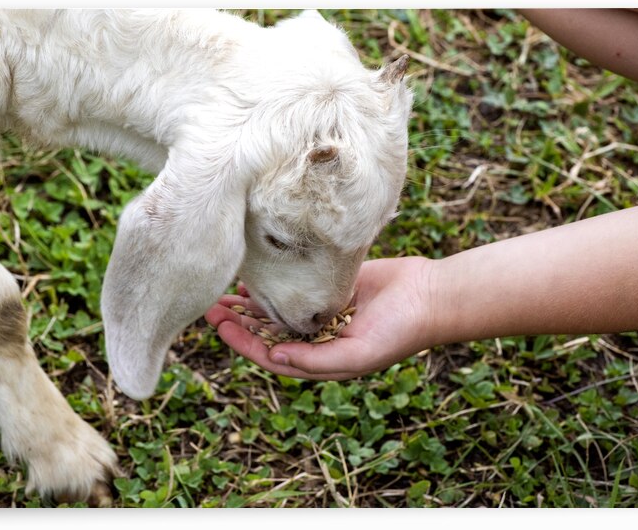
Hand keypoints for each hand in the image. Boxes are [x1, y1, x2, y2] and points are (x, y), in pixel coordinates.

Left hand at [204, 257, 436, 379]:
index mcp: (320, 359)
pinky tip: (253, 276)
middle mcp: (317, 337)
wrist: (429, 296)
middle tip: (208, 306)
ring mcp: (323, 311)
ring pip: (276, 310)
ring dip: (249, 304)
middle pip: (267, 332)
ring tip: (221, 293)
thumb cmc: (399, 332)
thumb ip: (316, 361)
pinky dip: (274, 284)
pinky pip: (294, 286)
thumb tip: (274, 357)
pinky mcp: (330, 287)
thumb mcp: (358, 354)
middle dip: (237, 322)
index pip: (271, 354)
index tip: (219, 326)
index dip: (242, 343)